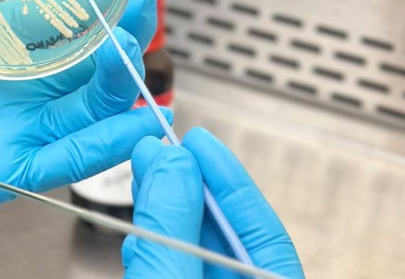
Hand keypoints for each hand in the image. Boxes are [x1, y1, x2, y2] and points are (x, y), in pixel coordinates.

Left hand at [0, 0, 168, 257]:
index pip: (47, 7)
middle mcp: (2, 83)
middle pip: (82, 50)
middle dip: (121, 17)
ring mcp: (9, 126)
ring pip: (87, 100)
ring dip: (120, 72)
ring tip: (134, 34)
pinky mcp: (6, 169)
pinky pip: (68, 157)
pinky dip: (106, 143)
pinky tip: (137, 120)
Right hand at [124, 128, 304, 277]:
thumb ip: (173, 225)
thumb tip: (174, 162)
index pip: (263, 229)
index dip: (228, 179)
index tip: (198, 141)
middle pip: (226, 234)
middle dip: (189, 187)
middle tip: (161, 150)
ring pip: (196, 247)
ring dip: (167, 208)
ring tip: (145, 173)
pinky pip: (175, 264)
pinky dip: (157, 240)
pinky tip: (141, 221)